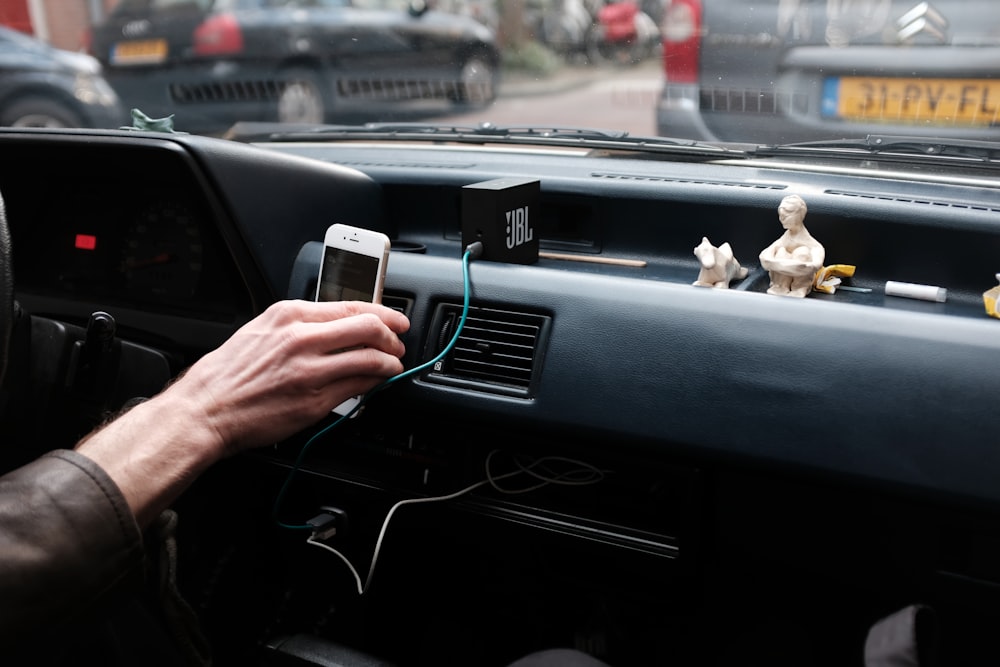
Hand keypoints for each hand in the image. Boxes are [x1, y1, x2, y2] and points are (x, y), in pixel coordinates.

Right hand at [176, 299, 409, 455]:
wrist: (206, 409)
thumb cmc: (229, 373)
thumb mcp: (262, 329)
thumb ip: (301, 323)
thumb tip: (339, 324)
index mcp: (289, 315)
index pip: (352, 306)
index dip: (384, 313)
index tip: (395, 319)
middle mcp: (302, 338)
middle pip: (369, 327)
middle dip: (393, 335)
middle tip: (399, 343)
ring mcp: (310, 371)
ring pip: (371, 359)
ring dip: (390, 363)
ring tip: (393, 366)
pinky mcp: (314, 401)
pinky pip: (358, 388)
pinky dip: (373, 384)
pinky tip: (374, 384)